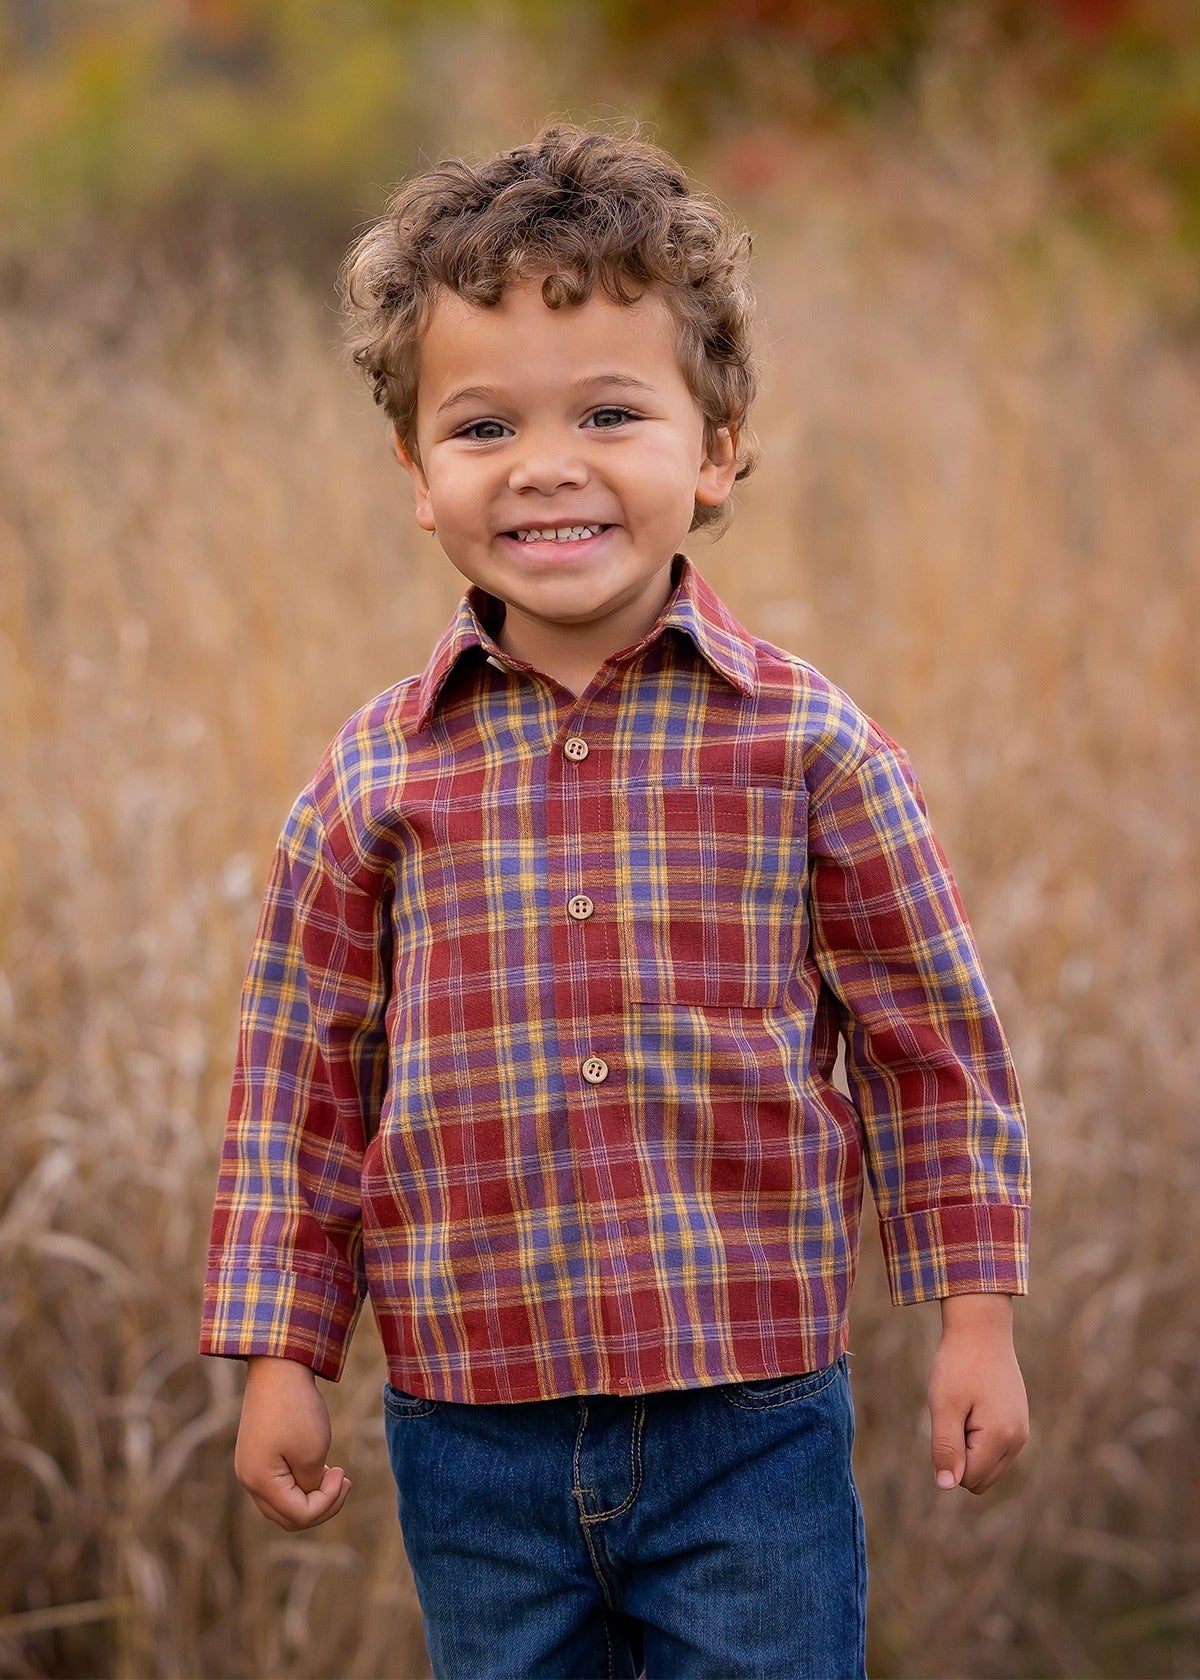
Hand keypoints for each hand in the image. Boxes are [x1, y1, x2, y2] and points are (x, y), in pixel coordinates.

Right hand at [234, 1356, 351, 1529]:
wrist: (277, 1367)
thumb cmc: (297, 1409)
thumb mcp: (313, 1452)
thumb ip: (312, 1485)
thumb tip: (310, 1495)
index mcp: (260, 1482)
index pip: (299, 1515)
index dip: (328, 1501)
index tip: (343, 1472)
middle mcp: (248, 1480)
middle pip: (288, 1516)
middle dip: (321, 1505)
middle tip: (344, 1481)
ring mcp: (249, 1467)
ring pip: (283, 1503)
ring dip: (311, 1495)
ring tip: (335, 1475)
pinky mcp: (256, 1454)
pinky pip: (279, 1484)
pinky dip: (300, 1483)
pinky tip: (319, 1467)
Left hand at [928, 1293, 1028, 1494]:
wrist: (981, 1329)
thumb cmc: (959, 1365)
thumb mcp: (944, 1405)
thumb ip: (946, 1448)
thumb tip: (947, 1486)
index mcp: (1001, 1437)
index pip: (967, 1479)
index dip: (948, 1455)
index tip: (948, 1419)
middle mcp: (1018, 1440)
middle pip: (979, 1478)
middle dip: (960, 1455)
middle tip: (954, 1414)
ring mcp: (1021, 1432)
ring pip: (987, 1465)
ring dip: (968, 1445)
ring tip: (965, 1408)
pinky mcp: (1018, 1423)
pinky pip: (993, 1449)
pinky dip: (977, 1436)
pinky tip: (973, 1405)